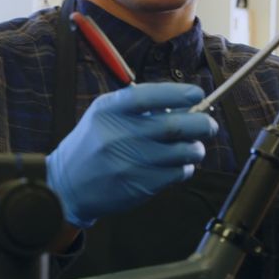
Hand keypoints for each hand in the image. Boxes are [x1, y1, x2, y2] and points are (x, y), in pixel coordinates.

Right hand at [46, 83, 217, 226]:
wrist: (68, 185)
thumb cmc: (94, 143)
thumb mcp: (105, 114)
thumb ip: (139, 105)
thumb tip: (186, 101)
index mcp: (109, 110)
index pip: (149, 96)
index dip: (178, 93)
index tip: (197, 93)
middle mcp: (120, 135)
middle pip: (175, 126)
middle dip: (202, 123)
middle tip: (210, 124)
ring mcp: (131, 162)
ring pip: (182, 152)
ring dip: (196, 148)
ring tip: (194, 147)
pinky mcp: (141, 185)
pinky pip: (177, 173)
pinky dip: (185, 168)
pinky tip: (178, 164)